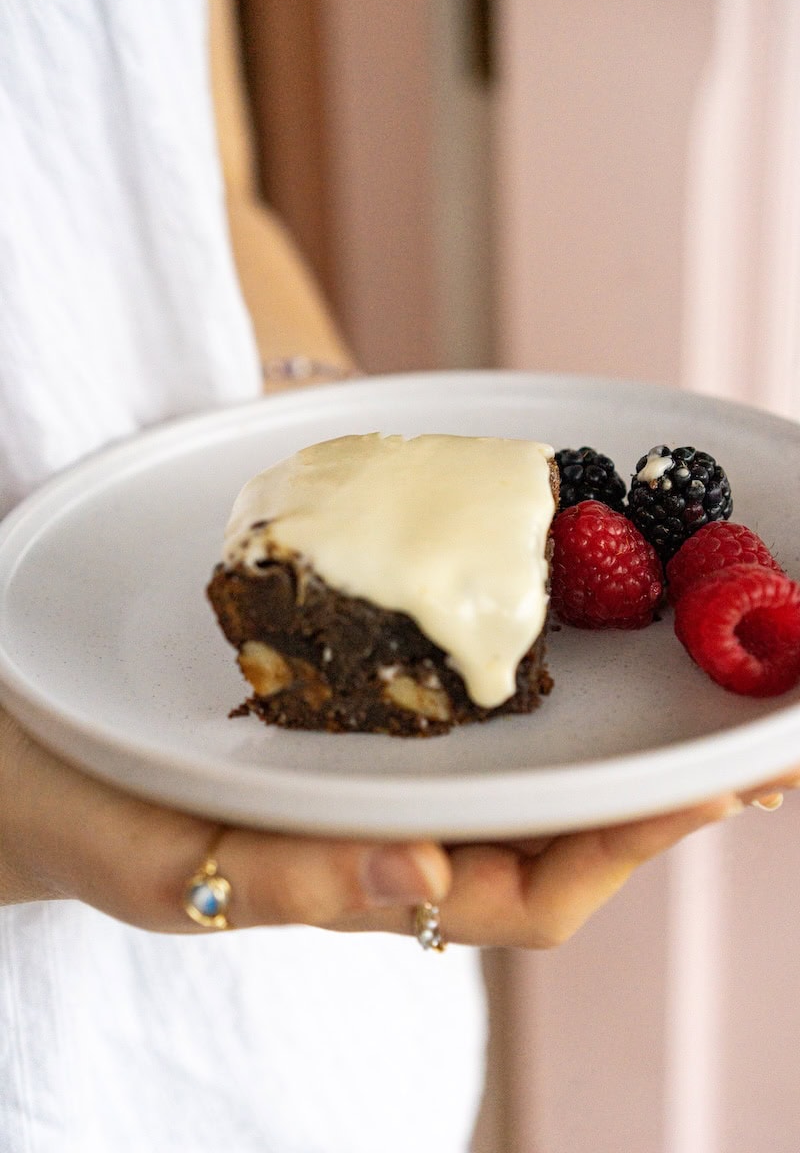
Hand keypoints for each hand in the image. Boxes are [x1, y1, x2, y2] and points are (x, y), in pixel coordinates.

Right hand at [2, 708, 794, 947]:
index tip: (716, 793)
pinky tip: (571, 612)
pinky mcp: (355, 704)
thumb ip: (296, 883)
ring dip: (617, 724)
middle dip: (662, 786)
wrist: (26, 754)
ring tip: (704, 665)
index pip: (532, 889)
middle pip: (556, 822)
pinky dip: (532, 665)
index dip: (628, 849)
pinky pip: (466, 694)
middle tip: (761, 722)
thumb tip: (429, 875)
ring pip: (522, 757)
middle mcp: (397, 823)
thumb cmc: (90, 821)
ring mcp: (382, 763)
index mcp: (370, 880)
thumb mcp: (175, 868)